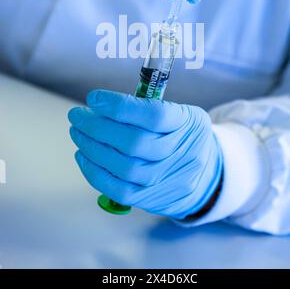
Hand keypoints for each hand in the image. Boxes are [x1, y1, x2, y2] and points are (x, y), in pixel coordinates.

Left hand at [68, 90, 222, 219]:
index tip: (94, 98)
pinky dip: (94, 172)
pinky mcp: (150, 198)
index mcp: (187, 123)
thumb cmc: (181, 135)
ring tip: (77, 131)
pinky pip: (117, 190)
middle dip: (96, 127)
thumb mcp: (179, 113)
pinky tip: (83, 155)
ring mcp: (165, 179)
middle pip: (133, 142)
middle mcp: (179, 153)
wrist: (205, 175)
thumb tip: (102, 103)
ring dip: (91, 147)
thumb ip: (147, 105)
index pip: (153, 115)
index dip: (119, 106)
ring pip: (123, 167)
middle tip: (77, 115)